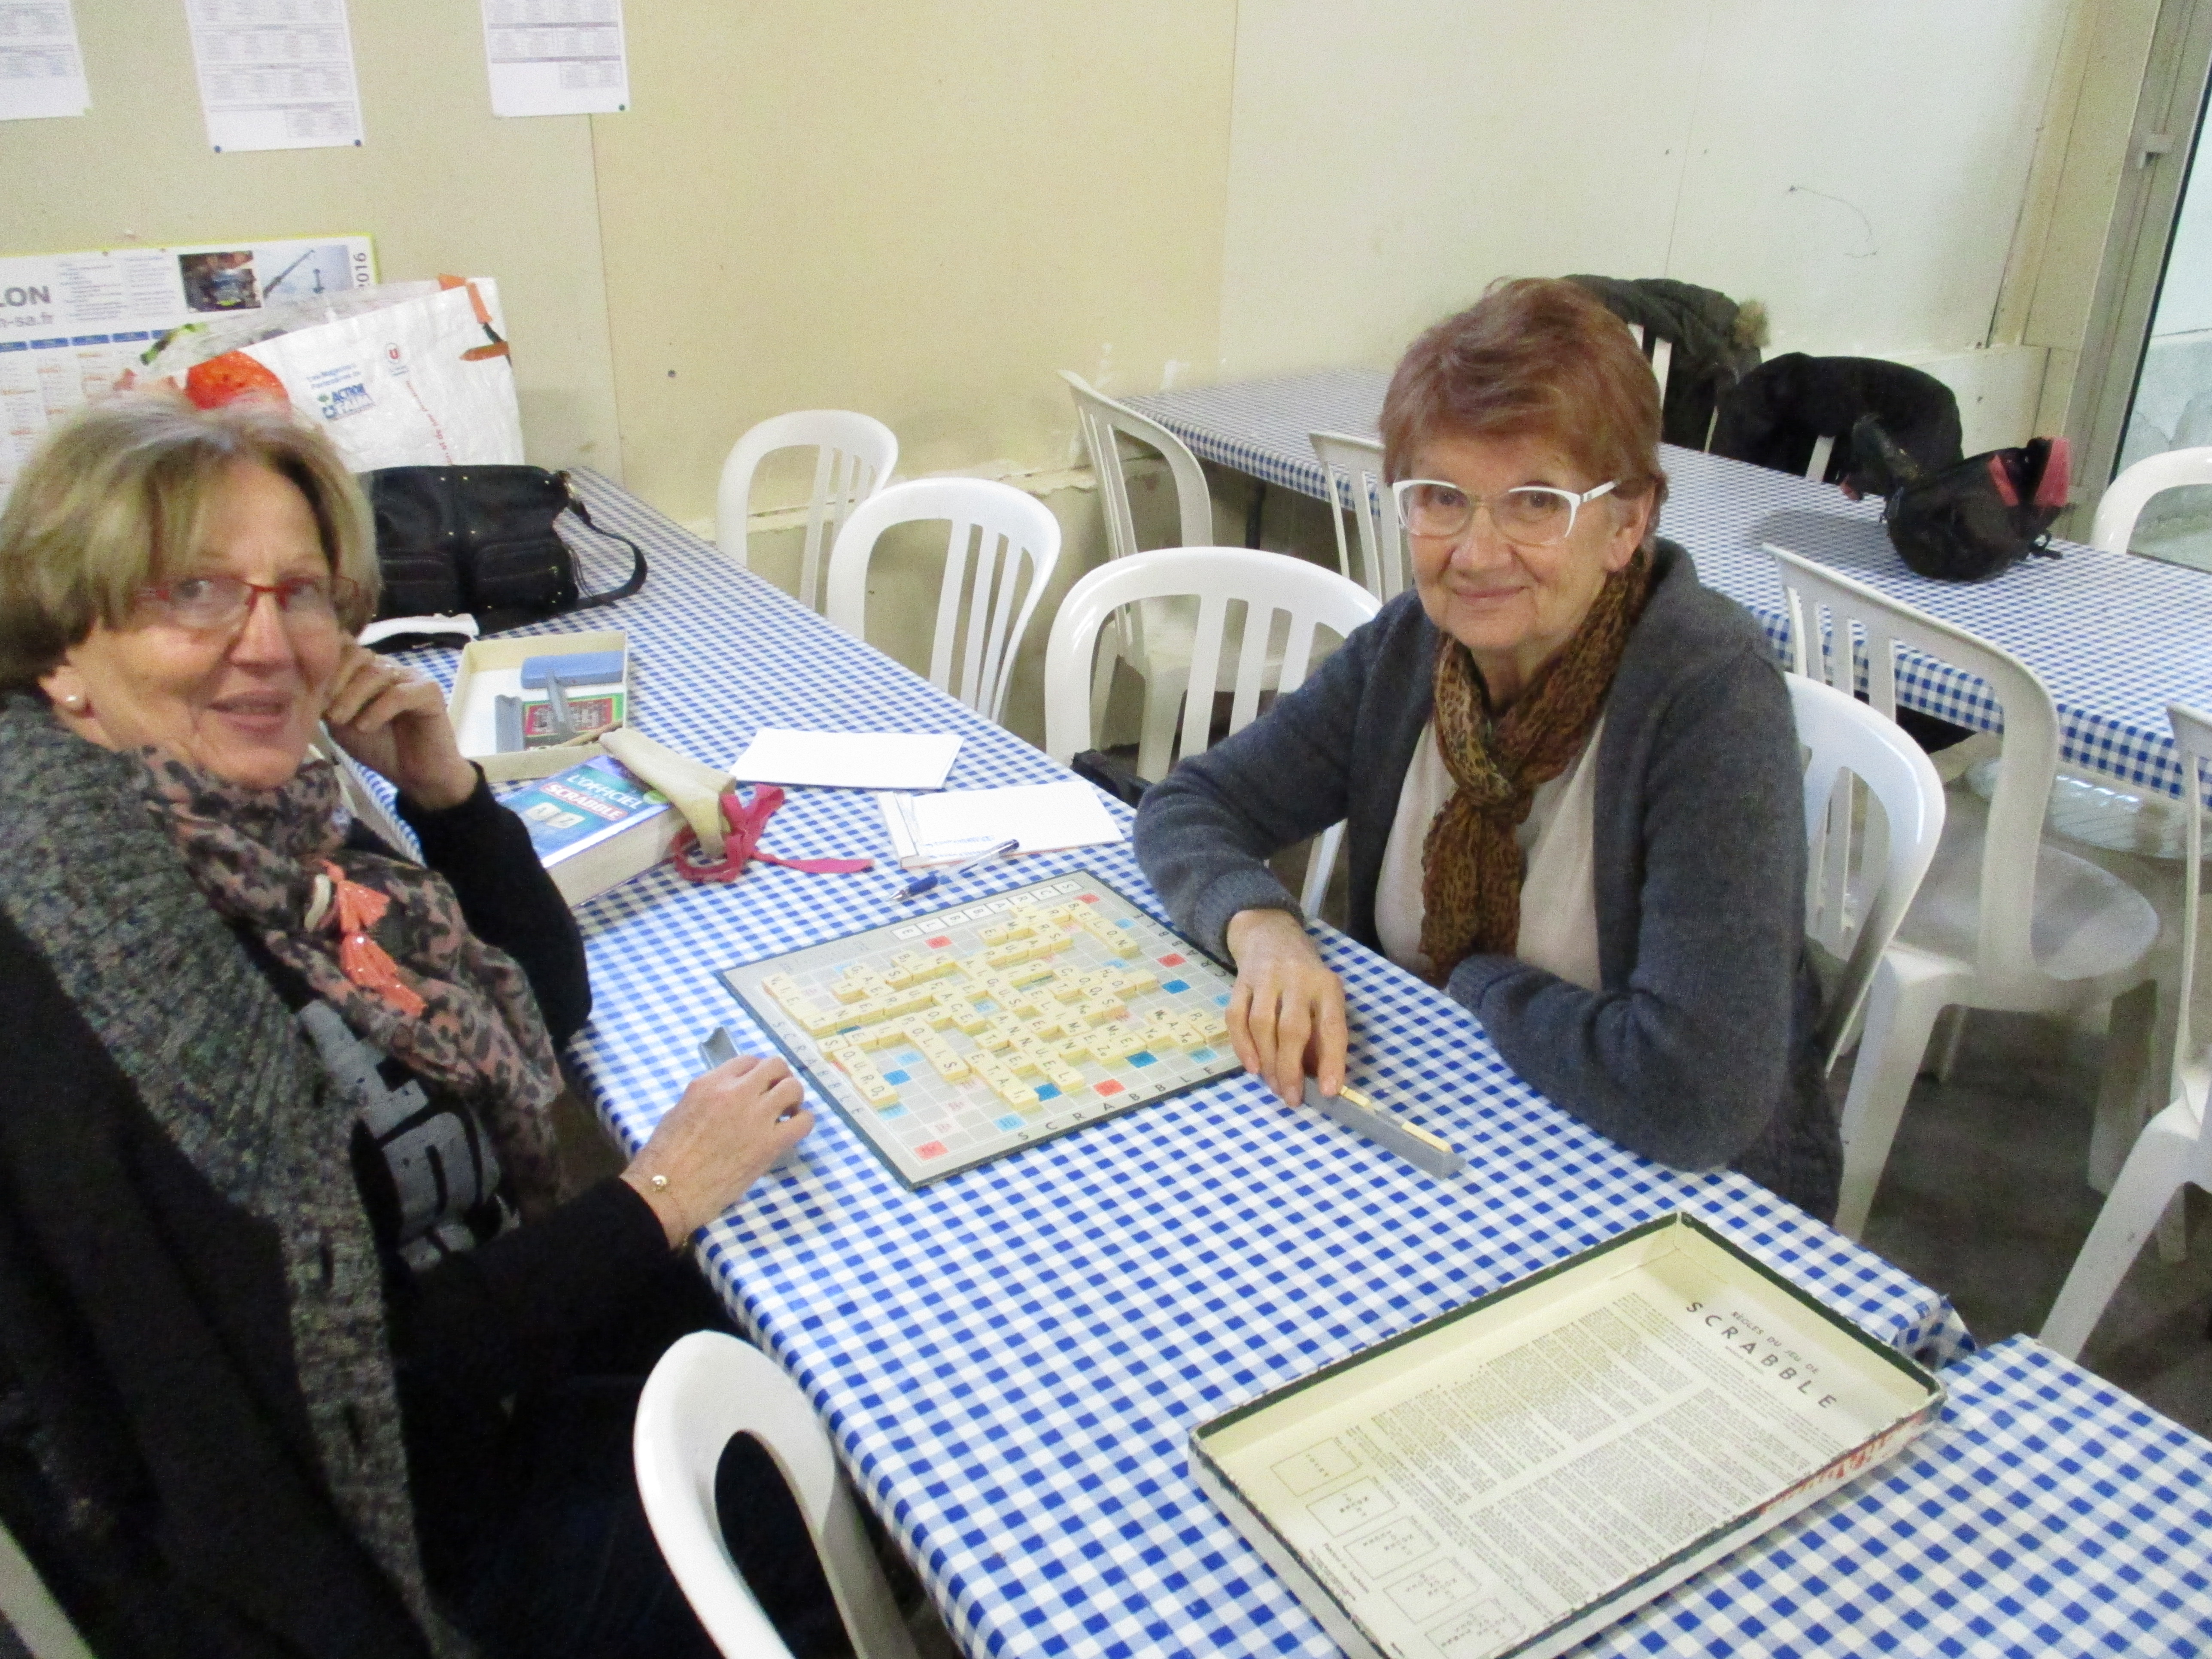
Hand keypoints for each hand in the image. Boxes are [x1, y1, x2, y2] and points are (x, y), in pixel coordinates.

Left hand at [323, 643, 477, 809]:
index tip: (310, 696)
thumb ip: (328, 702)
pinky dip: (379, 709)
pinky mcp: (430, 692)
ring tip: (341, 721)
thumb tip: (303, 685)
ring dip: (353, 697)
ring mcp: (411, 677)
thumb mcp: (342, 725)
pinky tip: (366, 727)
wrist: (416, 775)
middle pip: (358, 655)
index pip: (344, 649)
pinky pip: (400, 693)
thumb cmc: (379, 748)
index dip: (325, 668)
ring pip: (377, 672)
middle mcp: (390, 667)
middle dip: (337, 681)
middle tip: (326, 712)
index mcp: (367, 670)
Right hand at [621, 1054, 812, 1244]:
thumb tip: (727, 1100)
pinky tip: (793, 1129)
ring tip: (786, 1113)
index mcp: (710, 1083)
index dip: (757, 1073)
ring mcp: (755, 1117)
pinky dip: (803, 1122)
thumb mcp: (680, 1111)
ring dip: (793, 1098)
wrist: (667, 1192)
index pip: (747, 1061)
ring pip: (793, 1088)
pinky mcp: (769, 1144)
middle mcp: (735, 1093)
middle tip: (777, 1096)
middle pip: (775, 1066)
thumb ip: (709, 1099)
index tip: (758, 1086)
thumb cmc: (664, 1157)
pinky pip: (803, 1123)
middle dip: (779, 1078)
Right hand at [1224, 908, 1346, 1104]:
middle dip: (1290, 1069)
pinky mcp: (1240, 981)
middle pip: (1292, 1029)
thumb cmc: (1304, 977)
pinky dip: (1242, 1045)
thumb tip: (1320, 1080)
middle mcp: (1297, 978)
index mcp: (1326, 985)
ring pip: (1262, 1024)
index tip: (1328, 1091)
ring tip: (1274, 1086)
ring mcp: (1265, 977)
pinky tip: (1251, 1067)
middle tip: (1291, 1098)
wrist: (1270, 932)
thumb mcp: (1323, 997)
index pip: (1331, 1027)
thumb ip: (1322, 1034)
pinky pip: (1236, 1017)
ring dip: (1267, 1061)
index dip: (1331, 1061)